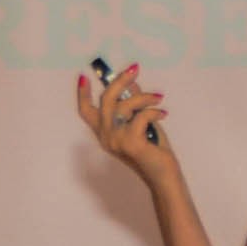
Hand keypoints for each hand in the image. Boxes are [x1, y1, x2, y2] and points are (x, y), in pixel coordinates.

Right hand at [76, 61, 175, 181]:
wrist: (163, 176)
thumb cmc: (153, 151)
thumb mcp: (141, 123)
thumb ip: (134, 105)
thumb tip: (131, 83)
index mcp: (105, 133)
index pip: (86, 112)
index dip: (82, 94)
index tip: (84, 77)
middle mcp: (107, 137)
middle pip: (105, 100)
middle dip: (120, 81)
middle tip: (134, 69)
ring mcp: (117, 141)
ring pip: (125, 105)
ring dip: (144, 97)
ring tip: (158, 98)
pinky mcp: (131, 143)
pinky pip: (141, 116)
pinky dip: (154, 111)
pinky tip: (163, 114)